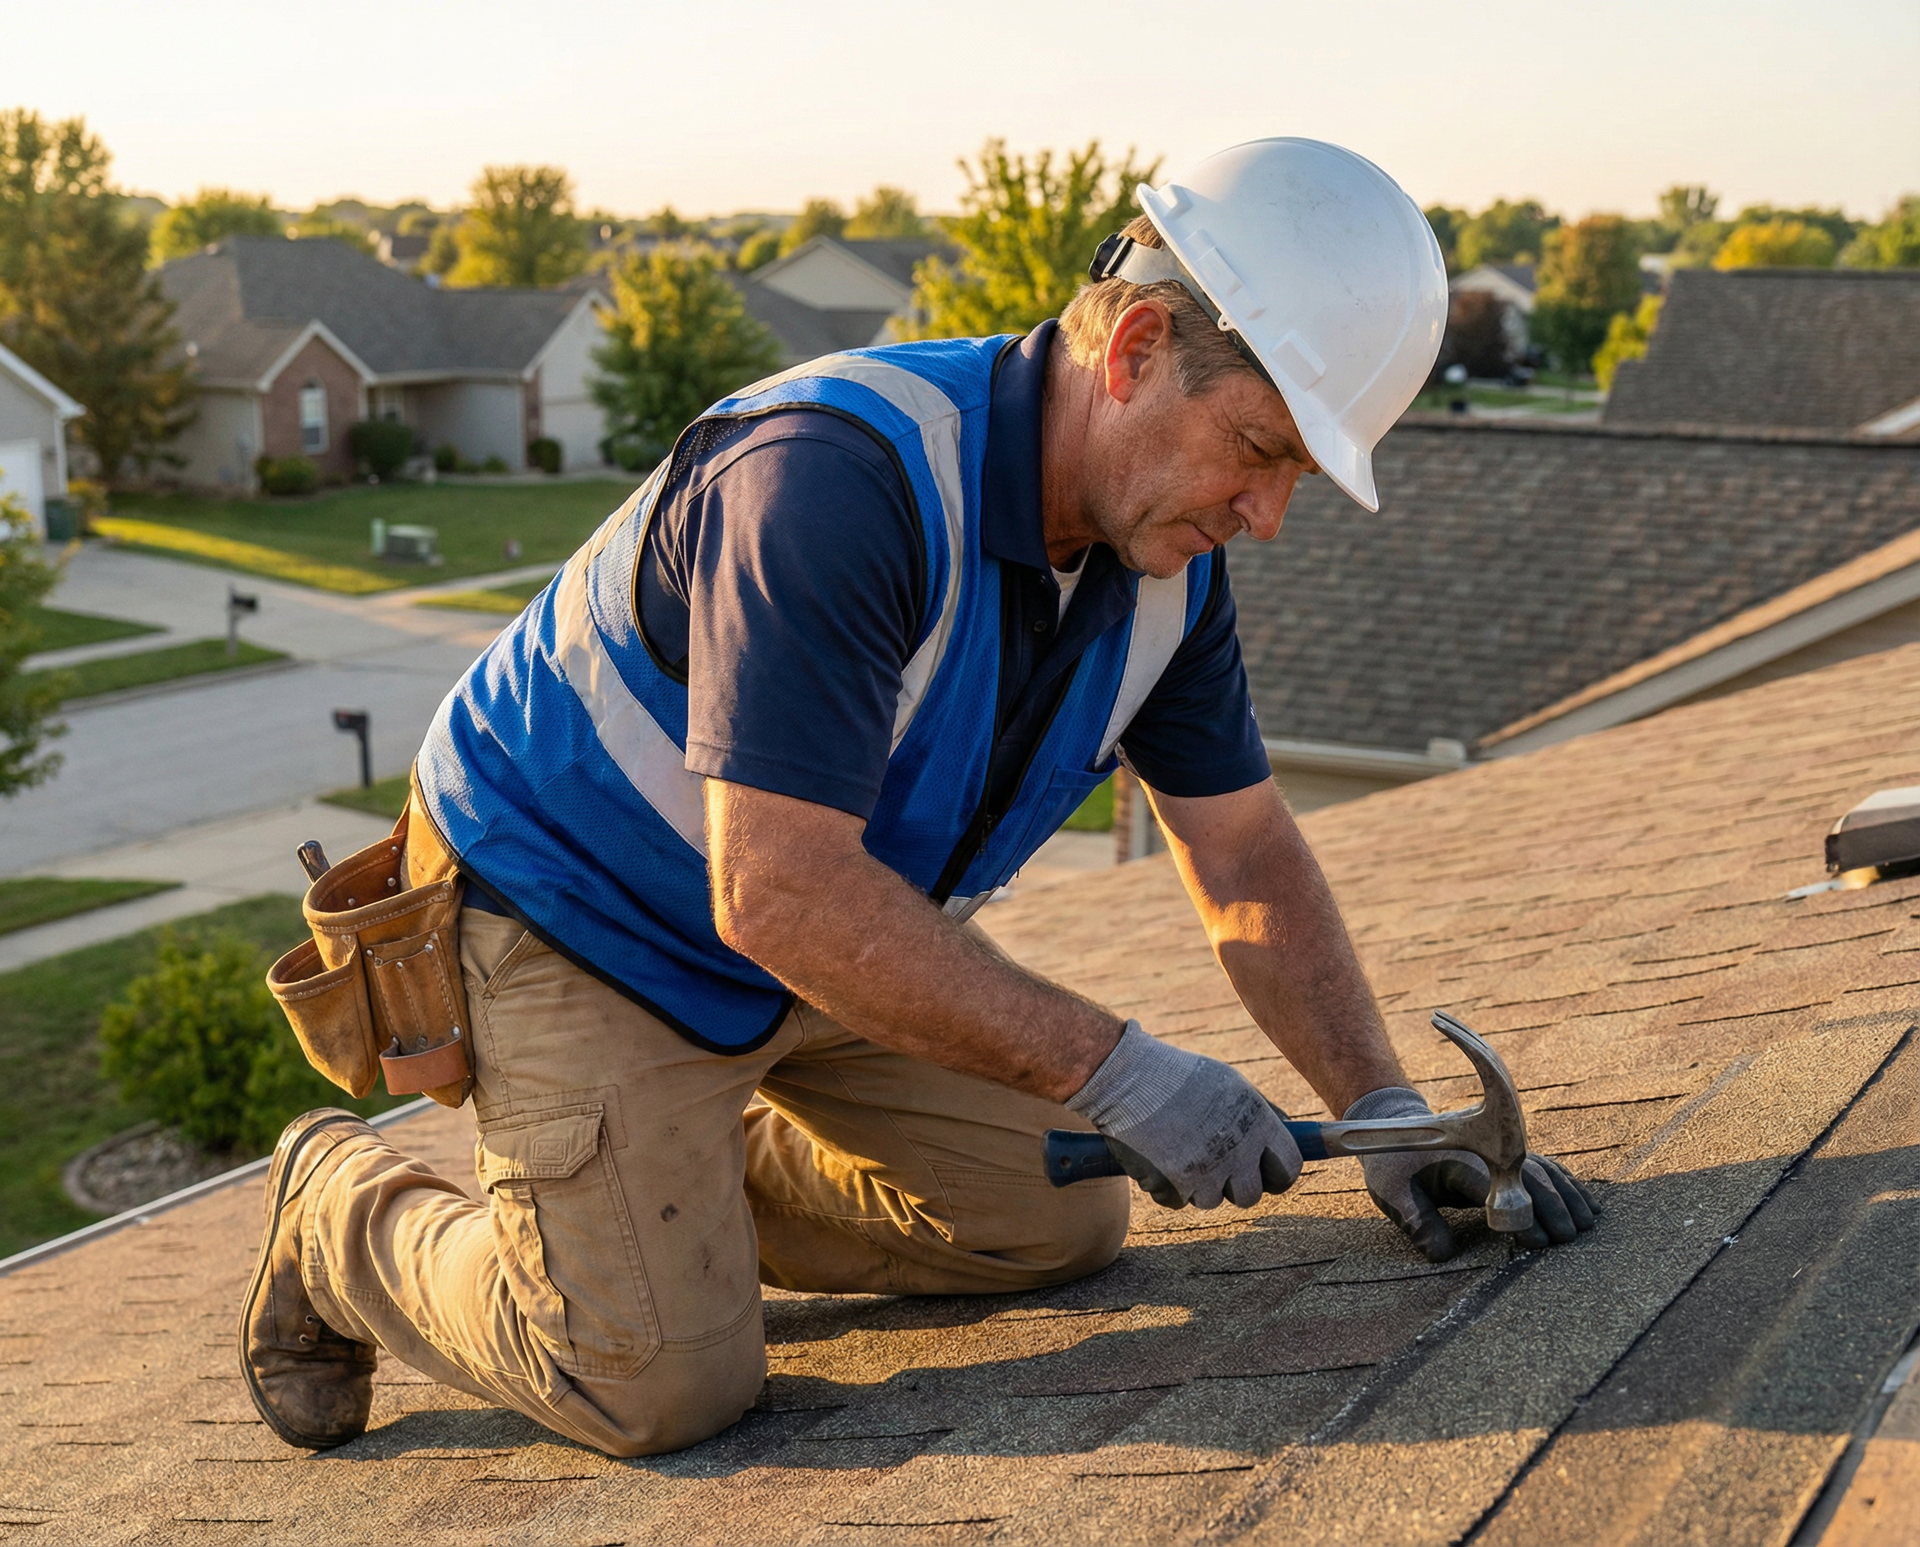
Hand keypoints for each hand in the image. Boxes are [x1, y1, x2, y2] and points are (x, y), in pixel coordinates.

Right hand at [1066, 1021, 1301, 1208]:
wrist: (1126, 1079)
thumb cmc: (1180, 1076)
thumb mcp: (1231, 1083)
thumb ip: (1262, 1112)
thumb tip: (1289, 1131)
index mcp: (1257, 1125)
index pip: (1288, 1169)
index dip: (1278, 1175)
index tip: (1267, 1174)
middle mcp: (1236, 1154)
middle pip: (1250, 1195)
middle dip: (1235, 1185)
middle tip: (1217, 1164)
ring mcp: (1204, 1175)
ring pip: (1211, 1200)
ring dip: (1198, 1183)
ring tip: (1179, 1147)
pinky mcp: (1173, 1188)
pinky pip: (1178, 1201)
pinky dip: (1168, 1185)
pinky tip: (1158, 1154)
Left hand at [1349, 1087, 1597, 1261]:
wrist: (1399, 1125)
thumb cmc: (1395, 1165)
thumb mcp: (1392, 1192)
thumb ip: (1416, 1221)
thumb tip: (1442, 1255)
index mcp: (1462, 1165)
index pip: (1500, 1192)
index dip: (1522, 1218)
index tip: (1538, 1243)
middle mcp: (1488, 1155)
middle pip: (1532, 1179)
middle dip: (1555, 1209)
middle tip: (1570, 1239)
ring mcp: (1501, 1151)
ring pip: (1546, 1171)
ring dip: (1569, 1196)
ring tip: (1588, 1223)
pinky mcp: (1508, 1154)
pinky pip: (1547, 1166)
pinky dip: (1568, 1183)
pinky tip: (1587, 1202)